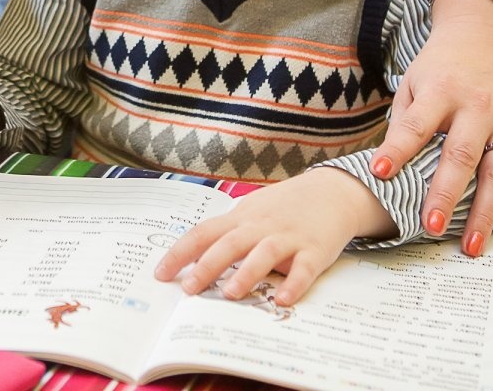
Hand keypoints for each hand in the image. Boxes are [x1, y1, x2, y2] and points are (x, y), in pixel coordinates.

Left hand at [154, 168, 392, 306]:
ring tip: (230, 293)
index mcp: (241, 218)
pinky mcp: (315, 250)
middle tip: (187, 289)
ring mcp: (288, 236)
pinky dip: (294, 284)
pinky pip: (304, 268)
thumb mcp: (252, 212)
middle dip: (207, 266)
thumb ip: (229, 233)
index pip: (204, 232)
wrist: (332, 191)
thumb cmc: (285, 207)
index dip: (180, 252)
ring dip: (247, 272)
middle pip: (229, 243)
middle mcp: (261, 225)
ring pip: (264, 253)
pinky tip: (283, 300)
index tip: (160, 273)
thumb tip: (195, 260)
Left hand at [370, 10, 492, 249]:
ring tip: (472, 245)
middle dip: (446, 194)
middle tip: (431, 228)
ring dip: (487, 212)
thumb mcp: (413, 81)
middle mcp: (478, 104)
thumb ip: (404, 120)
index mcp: (440, 90)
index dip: (397, 149)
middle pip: (461, 155)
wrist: (484, 33)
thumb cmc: (441, 64)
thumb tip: (388, 167)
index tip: (381, 173)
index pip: (416, 124)